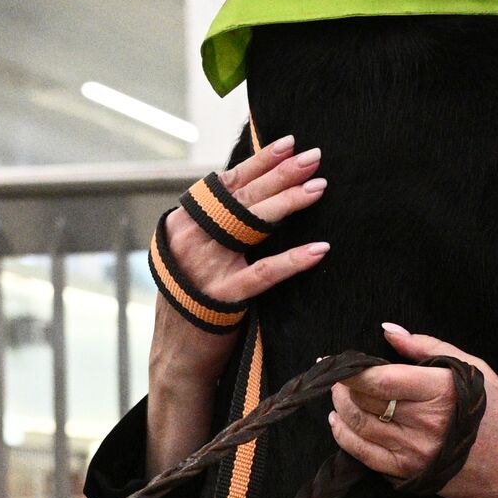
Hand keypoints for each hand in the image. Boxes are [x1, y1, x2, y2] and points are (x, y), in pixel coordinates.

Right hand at [147, 135, 328, 472]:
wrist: (177, 354)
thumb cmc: (197, 294)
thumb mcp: (200, 250)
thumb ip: (222, 220)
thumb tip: (260, 182)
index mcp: (185, 221)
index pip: (228, 182)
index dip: (261, 161)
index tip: (291, 143)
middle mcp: (190, 237)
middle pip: (244, 197)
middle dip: (282, 174)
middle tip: (314, 157)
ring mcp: (205, 266)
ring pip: (253, 225)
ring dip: (289, 203)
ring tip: (320, 187)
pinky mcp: (222, 296)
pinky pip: (264, 273)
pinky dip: (294, 260)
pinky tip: (320, 249)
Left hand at [328, 325, 497, 497]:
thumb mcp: (474, 369)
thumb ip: (428, 347)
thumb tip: (389, 330)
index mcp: (441, 391)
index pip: (381, 379)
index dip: (352, 370)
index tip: (338, 361)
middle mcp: (424, 423)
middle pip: (365, 401)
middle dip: (343, 386)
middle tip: (338, 375)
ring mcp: (414, 451)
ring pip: (358, 427)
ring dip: (341, 408)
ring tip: (340, 394)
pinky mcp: (407, 472)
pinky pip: (363, 455)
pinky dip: (345, 437)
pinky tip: (340, 423)